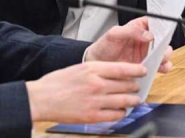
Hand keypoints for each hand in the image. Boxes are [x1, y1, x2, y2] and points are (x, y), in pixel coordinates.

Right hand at [26, 61, 145, 122]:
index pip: (122, 68)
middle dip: (134, 86)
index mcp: (92, 68)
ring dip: (132, 100)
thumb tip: (117, 73)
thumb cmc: (57, 82)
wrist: (41, 98)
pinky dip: (122, 112)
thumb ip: (98, 70)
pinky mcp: (92, 116)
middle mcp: (96, 83)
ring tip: (134, 100)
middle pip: (126, 84)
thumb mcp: (79, 68)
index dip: (136, 70)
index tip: (142, 71)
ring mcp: (95, 101)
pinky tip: (121, 110)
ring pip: (125, 100)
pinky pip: (116, 115)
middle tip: (136, 86)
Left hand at [85, 17, 172, 73]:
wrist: (97, 64)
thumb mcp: (114, 34)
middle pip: (162, 39)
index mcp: (138, 28)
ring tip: (161, 59)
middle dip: (165, 42)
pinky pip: (159, 66)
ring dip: (165, 56)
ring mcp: (146, 54)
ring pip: (163, 53)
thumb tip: (148, 34)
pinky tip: (158, 68)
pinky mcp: (146, 66)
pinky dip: (162, 67)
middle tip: (162, 48)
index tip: (164, 30)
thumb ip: (130, 31)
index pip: (154, 23)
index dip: (162, 25)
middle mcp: (145, 40)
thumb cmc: (104, 46)